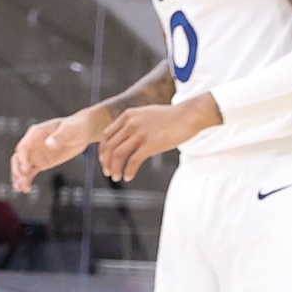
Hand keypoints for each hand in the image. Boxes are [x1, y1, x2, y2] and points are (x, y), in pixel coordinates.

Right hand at [7, 112, 99, 186]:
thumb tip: (48, 144)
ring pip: (22, 167)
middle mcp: (32, 144)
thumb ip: (58, 136)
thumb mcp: (69, 130)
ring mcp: (36, 154)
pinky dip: (27, 180)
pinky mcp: (42, 162)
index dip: (22, 158)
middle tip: (22, 181)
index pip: (23, 147)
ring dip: (19, 177)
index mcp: (36, 133)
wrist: (83, 132)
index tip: (27, 169)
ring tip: (21, 188)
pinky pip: (31, 172)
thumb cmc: (75, 127)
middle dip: (18, 170)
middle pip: (18, 158)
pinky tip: (25, 189)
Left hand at [92, 93, 219, 178]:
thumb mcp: (145, 114)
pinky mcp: (150, 145)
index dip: (103, 150)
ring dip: (115, 168)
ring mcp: (140, 134)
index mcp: (128, 115)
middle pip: (109, 146)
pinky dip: (128, 171)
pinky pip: (133, 161)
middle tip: (108, 172)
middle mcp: (130, 123)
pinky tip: (129, 176)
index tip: (104, 160)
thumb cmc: (170, 117)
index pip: (106, 135)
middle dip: (106, 162)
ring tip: (116, 177)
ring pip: (118, 155)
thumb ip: (133, 122)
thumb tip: (125, 136)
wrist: (188, 115)